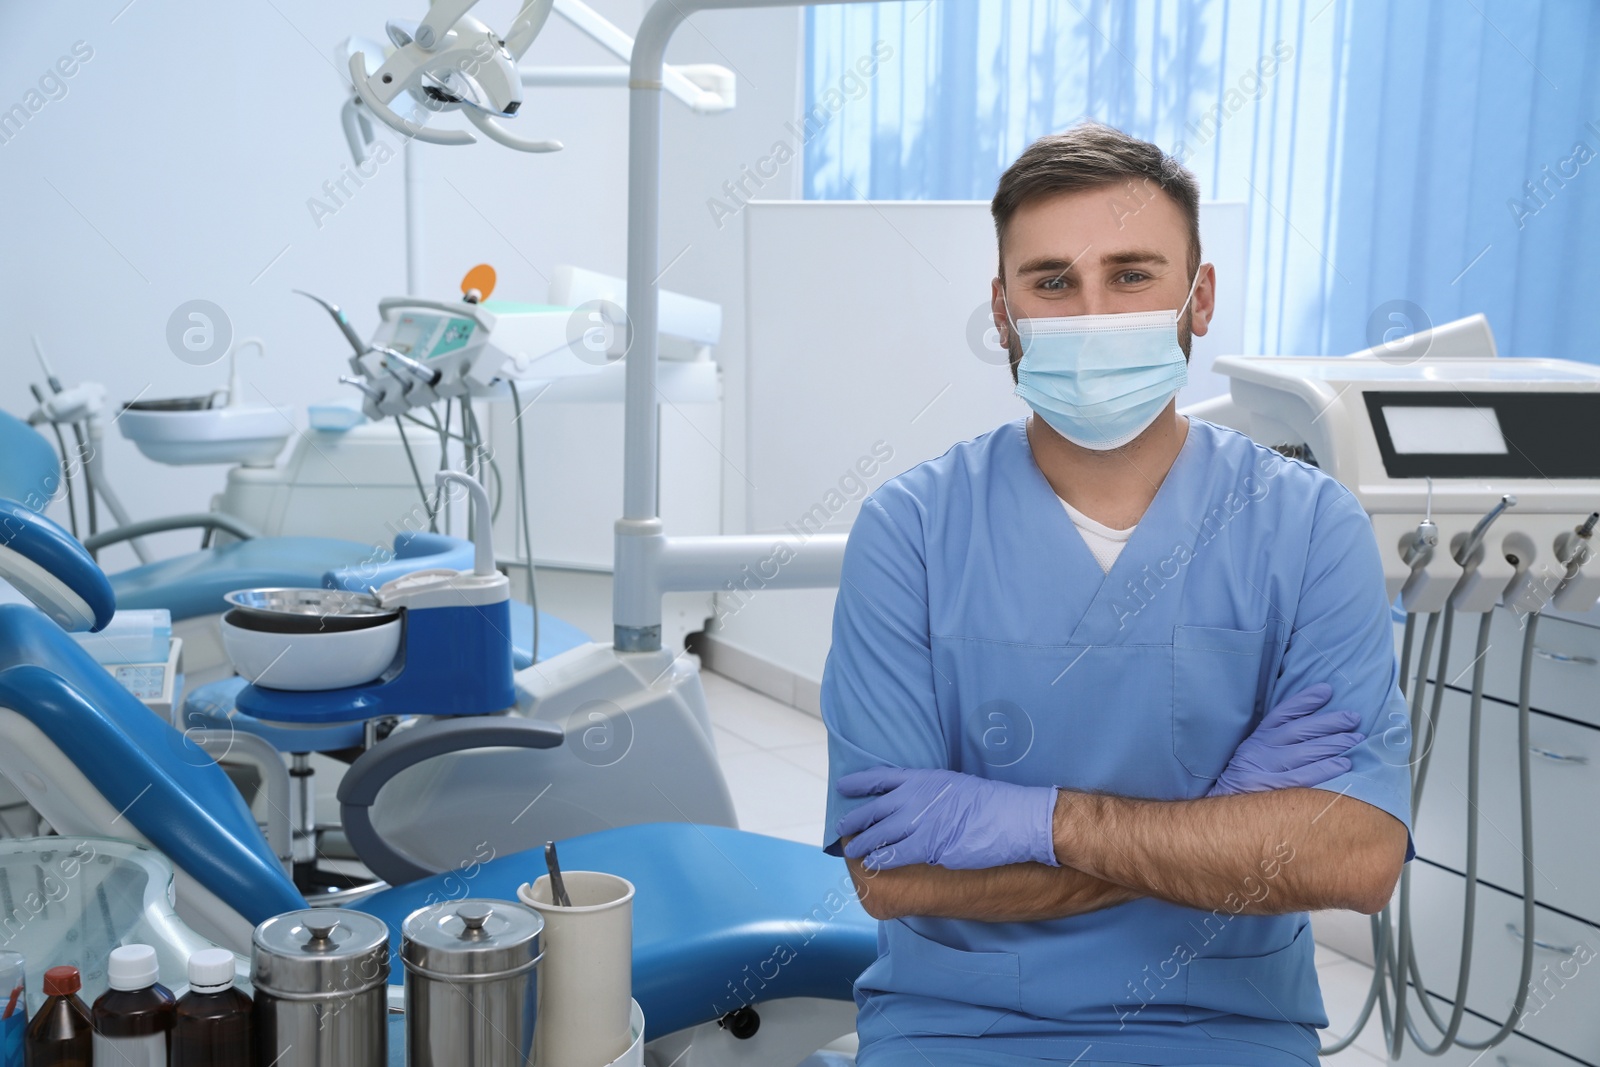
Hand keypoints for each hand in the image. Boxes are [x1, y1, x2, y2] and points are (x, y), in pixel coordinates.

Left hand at [836, 766, 1058, 870]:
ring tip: (853, 851)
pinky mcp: (927, 847)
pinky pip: (895, 855)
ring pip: (878, 835)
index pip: (879, 777)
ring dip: (863, 844)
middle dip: (853, 820)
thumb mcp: (953, 784)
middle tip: (841, 828)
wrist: (1012, 819)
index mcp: (921, 778)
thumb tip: (913, 804)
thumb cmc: (989, 803)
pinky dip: (880, 861)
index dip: (858, 783)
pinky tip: (872, 865)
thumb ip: (928, 792)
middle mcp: (914, 798)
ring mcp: (918, 822)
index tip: (843, 786)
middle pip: (873, 809)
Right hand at [1207, 683, 1363, 796]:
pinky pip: (1305, 776)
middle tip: (1353, 717)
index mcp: (1256, 739)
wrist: (1223, 811)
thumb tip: (1311, 728)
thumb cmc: (1246, 782)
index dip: (1304, 701)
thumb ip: (1274, 742)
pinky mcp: (1273, 789)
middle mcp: (1260, 750)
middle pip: (1300, 730)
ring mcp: (1266, 769)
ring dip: (1334, 744)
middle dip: (1329, 722)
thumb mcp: (1252, 755)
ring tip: (1356, 739)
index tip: (1326, 691)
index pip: (1282, 714)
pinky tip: (1344, 764)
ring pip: (1306, 751)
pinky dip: (1325, 768)